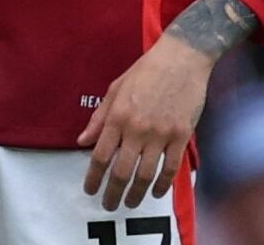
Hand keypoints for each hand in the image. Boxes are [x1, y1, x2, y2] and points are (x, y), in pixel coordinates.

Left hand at [77, 34, 211, 210]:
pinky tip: (156, 192)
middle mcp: (137, 128)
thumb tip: (82, 141)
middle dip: (113, 193)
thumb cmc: (146, 71)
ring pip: (146, 174)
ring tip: (130, 203)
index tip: (89, 189)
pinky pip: (171, 168)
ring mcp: (161, 134)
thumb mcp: (115, 89)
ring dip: (136, 194)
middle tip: (108, 205)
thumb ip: (99, 118)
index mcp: (117, 116)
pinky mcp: (181, 135)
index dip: (93, 177)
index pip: (100, 155)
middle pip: (121, 171)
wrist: (182, 58)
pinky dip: (163, 184)